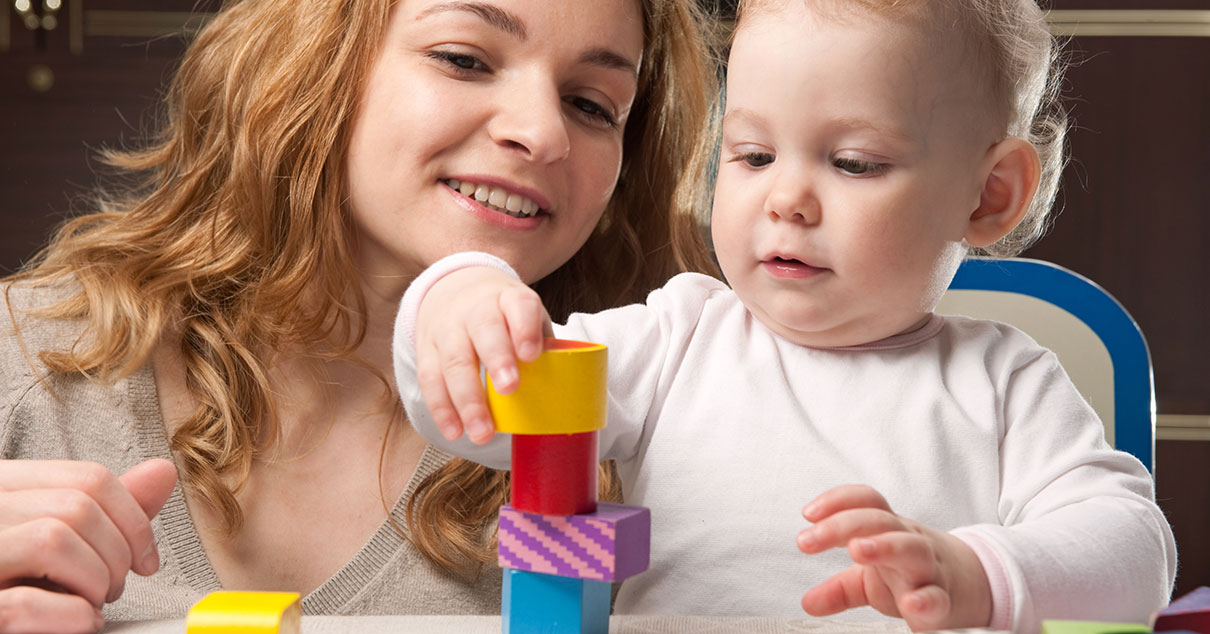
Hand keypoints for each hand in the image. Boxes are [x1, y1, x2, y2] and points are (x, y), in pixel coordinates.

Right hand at [0, 458, 177, 632]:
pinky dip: (71, 615)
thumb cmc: (16, 582)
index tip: (147, 558)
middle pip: (78, 507)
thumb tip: (162, 473)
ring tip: (93, 604)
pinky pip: (24, 603)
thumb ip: (105, 510)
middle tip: (112, 588)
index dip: (135, 520)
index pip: (89, 478)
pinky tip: (81, 622)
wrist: (3, 619)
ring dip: (94, 582)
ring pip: (53, 541)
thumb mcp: (56, 538)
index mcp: (3, 487)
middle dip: (116, 555)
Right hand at [415, 266, 552, 443]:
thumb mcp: (525, 315)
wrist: (454, 286)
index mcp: (509, 298)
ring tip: (482, 432)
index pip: (519, 305)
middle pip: (485, 331)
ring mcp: (447, 328)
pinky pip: (430, 379)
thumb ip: (541, 345)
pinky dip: (442, 409)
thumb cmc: (503, 313)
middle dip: (497, 360)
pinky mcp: (426, 348)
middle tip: (510, 388)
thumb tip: (562, 391)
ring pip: (454, 361)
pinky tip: (454, 430)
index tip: (532, 354)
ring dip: (468, 400)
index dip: (525, 328)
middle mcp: (476, 309)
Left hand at [797, 484, 991, 630]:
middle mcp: (908, 543)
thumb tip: (809, 602)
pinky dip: (925, 599)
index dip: (837, 501)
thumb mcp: (871, 578)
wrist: (971, 587)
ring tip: (857, 551)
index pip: (866, 503)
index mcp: (889, 531)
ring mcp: (928, 569)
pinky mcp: (943, 600)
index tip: (808, 514)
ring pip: (911, 548)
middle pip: (881, 521)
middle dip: (845, 524)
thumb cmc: (912, 574)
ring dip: (884, 546)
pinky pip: (937, 596)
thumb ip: (839, 588)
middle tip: (810, 538)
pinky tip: (911, 603)